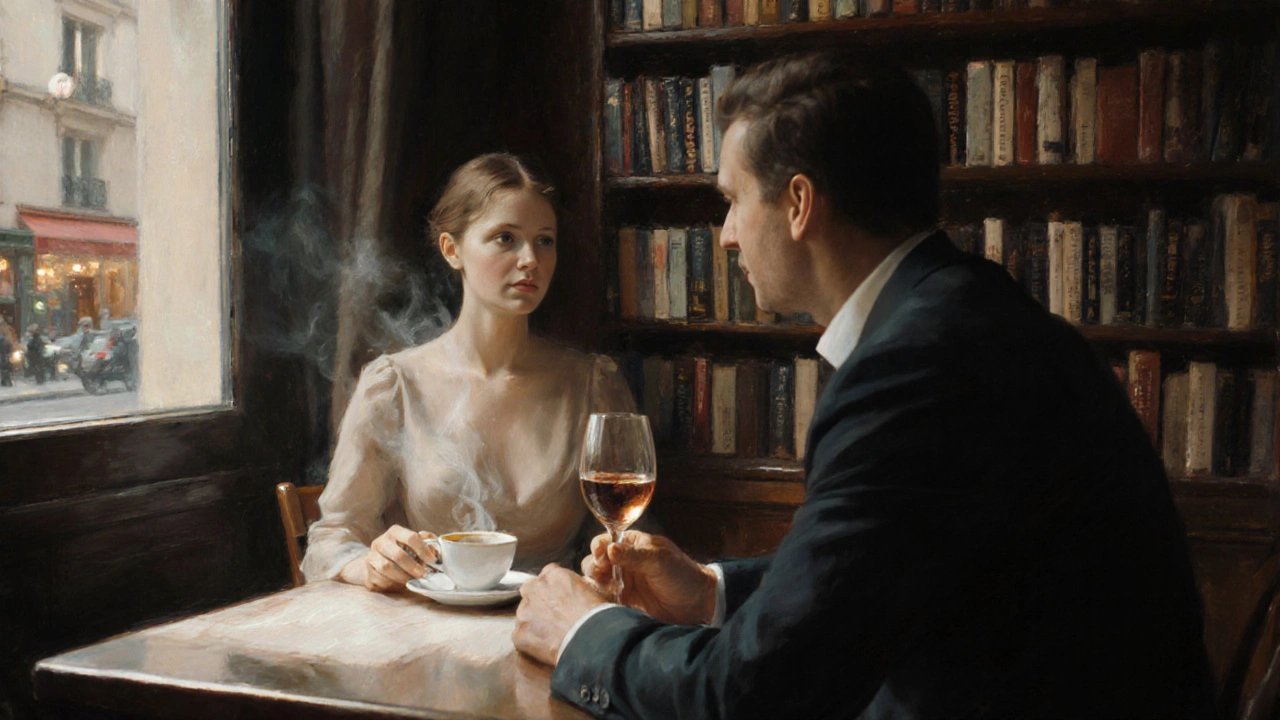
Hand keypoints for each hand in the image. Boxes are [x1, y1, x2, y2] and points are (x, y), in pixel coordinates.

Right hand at [342, 525, 435, 592]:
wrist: (378, 565)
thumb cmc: (403, 553)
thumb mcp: (416, 546)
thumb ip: (427, 543)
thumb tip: (433, 548)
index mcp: (394, 532)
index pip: (411, 537)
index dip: (423, 550)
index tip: (432, 560)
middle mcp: (380, 542)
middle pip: (398, 554)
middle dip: (413, 567)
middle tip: (423, 575)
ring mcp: (371, 556)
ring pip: (387, 568)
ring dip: (403, 576)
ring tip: (412, 580)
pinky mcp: (367, 572)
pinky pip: (380, 579)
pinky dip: (392, 583)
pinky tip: (399, 584)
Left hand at [513, 564, 610, 666]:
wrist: (590, 639)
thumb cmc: (596, 616)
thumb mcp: (590, 590)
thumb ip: (574, 587)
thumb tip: (574, 594)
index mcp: (552, 575)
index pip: (547, 575)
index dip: (554, 589)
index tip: (560, 599)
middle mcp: (533, 589)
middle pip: (530, 592)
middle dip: (538, 602)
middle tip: (553, 617)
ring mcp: (524, 612)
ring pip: (524, 615)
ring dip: (534, 623)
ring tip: (552, 636)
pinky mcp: (519, 634)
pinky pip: (521, 637)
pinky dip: (531, 642)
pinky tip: (546, 647)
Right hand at [582, 531, 717, 625]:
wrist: (697, 604)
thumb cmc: (682, 574)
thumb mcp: (658, 560)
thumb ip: (633, 555)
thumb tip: (609, 548)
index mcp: (631, 545)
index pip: (606, 541)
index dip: (599, 547)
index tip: (601, 556)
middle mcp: (623, 563)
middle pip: (595, 561)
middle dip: (593, 566)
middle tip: (600, 574)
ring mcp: (622, 583)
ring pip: (596, 581)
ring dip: (593, 583)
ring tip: (602, 589)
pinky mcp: (623, 603)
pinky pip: (603, 599)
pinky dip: (598, 599)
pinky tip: (602, 602)